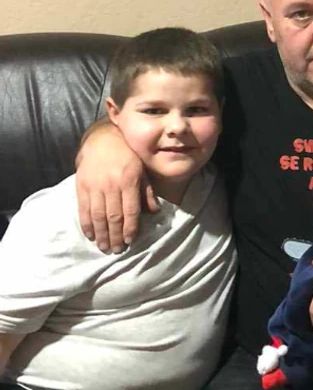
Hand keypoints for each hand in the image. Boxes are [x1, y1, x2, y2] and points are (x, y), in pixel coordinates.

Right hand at [76, 122, 157, 252]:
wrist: (104, 139)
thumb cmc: (129, 157)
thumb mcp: (144, 172)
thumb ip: (147, 192)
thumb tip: (154, 212)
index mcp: (129, 182)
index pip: (130, 211)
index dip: (130, 228)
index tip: (129, 242)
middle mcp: (111, 185)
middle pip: (113, 216)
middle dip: (114, 236)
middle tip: (115, 250)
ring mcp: (94, 185)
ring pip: (97, 215)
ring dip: (100, 233)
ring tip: (103, 247)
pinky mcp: (81, 184)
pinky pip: (83, 207)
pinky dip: (86, 223)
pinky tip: (90, 234)